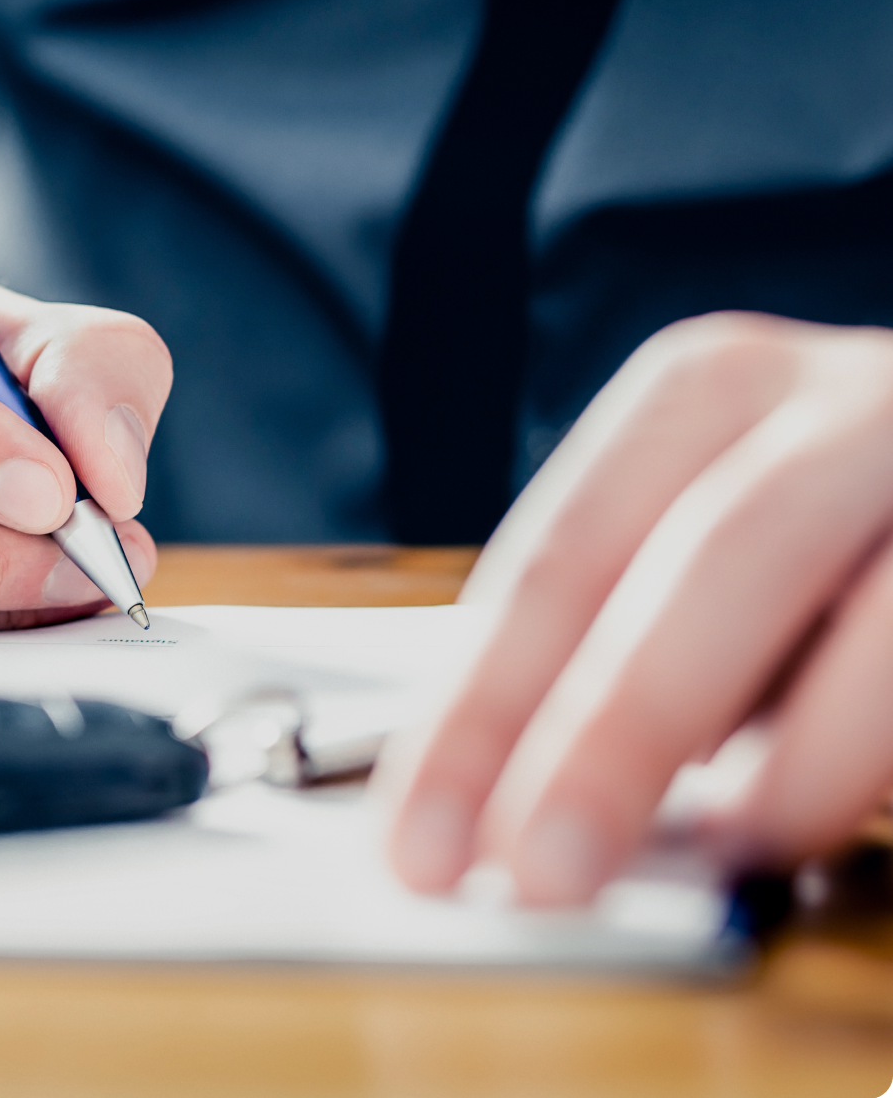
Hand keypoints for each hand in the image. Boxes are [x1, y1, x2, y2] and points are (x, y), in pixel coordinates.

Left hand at [380, 312, 892, 903]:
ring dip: (790, 773)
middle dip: (614, 735)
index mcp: (705, 394)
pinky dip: (863, 759)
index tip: (418, 840)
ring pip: (877, 632)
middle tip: (544, 872)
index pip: (558, 559)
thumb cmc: (831, 535)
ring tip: (732, 851)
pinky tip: (813, 809)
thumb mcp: (706, 549)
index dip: (479, 711)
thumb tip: (514, 804)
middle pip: (712, 562)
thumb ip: (623, 640)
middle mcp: (836, 406)